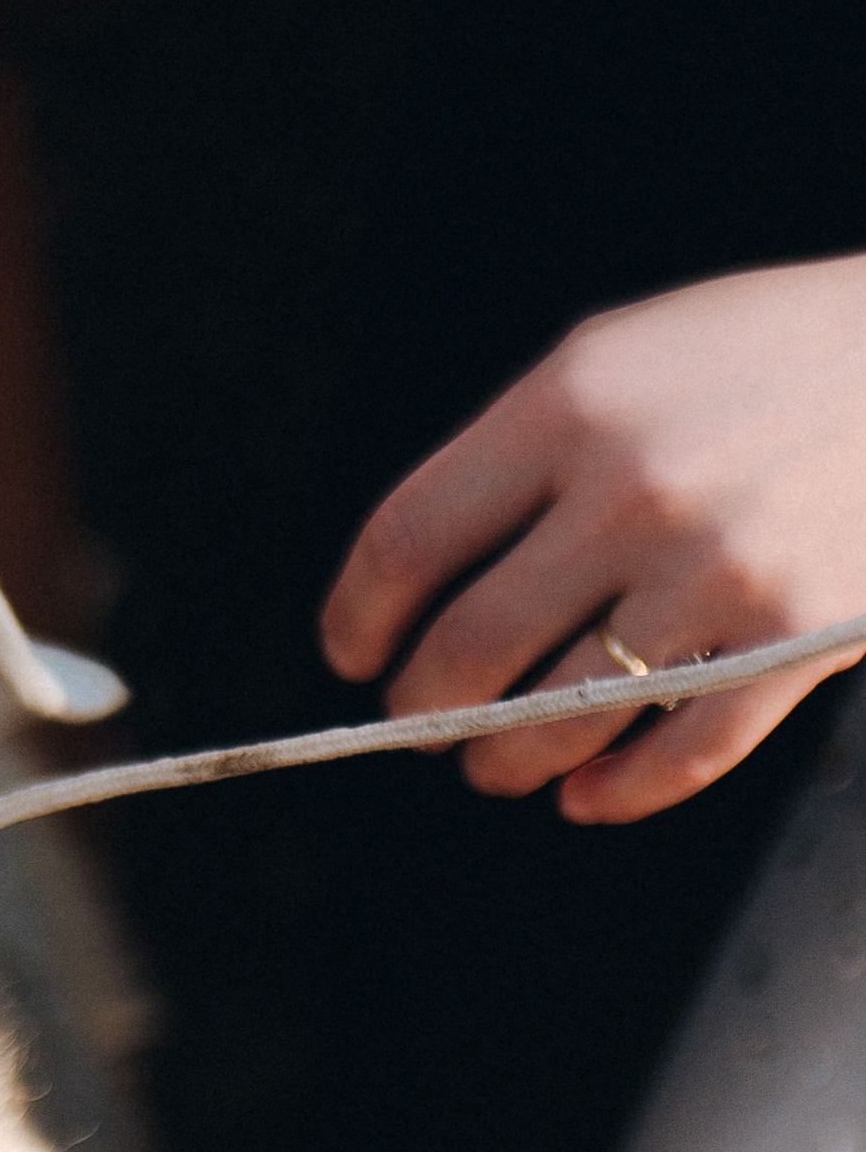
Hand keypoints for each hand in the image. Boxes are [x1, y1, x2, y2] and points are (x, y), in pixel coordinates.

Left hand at [320, 256, 865, 821]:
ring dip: (503, 760)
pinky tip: (585, 794)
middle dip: (421, 707)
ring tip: (493, 764)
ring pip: (560, 715)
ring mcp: (719, 568)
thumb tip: (421, 577)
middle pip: (468, 645)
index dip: (360, 615)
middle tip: (417, 721)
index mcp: (568, 407)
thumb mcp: (618, 357)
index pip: (409, 540)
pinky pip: (684, 753)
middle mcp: (633, 490)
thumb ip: (520, 455)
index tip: (353, 651)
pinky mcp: (798, 634)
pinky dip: (619, 791)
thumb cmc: (756, 357)